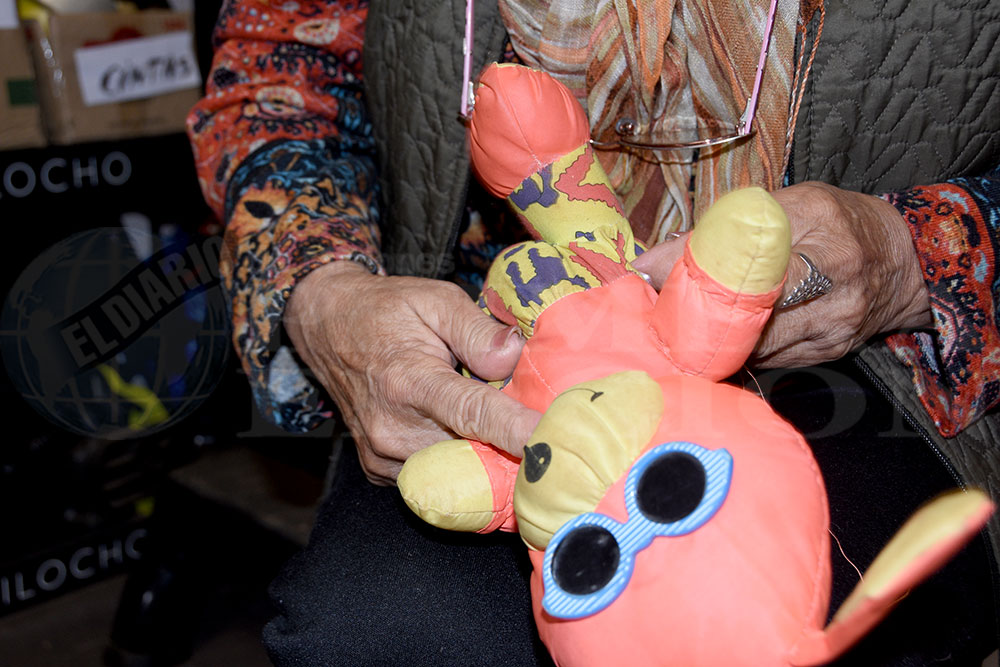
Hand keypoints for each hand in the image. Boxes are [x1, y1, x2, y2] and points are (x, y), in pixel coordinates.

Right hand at [284, 261, 540, 483]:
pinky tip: (455, 428)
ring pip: (455, 470)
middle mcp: (391, 427)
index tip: (549, 443)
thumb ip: (479, 330)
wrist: (328, 326)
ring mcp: (382, 454)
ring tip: (486, 416)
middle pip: (470, 450)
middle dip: (506, 441)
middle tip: (530, 416)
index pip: (472, 414)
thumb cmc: (388, 310)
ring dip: (480, 450)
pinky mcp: (378, 470)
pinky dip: (454, 458)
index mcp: (408, 380)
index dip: (514, 430)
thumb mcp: (437, 300)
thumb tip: (516, 357)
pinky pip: (434, 475)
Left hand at [632, 181, 931, 367]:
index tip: (652, 281)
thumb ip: (720, 229)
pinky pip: (766, 360)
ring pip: (752, 347)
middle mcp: (833, 295)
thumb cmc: (838, 222)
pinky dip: (736, 351)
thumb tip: (650, 263)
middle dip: (696, 318)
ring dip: (710, 339)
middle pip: (748, 318)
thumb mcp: (788, 204)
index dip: (699, 278)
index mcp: (825, 244)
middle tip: (654, 314)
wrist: (902, 263)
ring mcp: (830, 332)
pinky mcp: (824, 356)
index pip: (753, 269)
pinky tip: (713, 340)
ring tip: (673, 327)